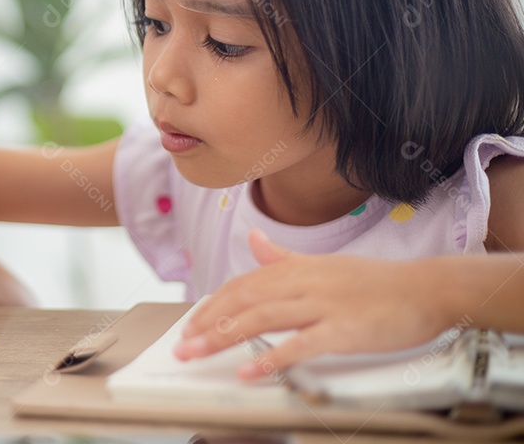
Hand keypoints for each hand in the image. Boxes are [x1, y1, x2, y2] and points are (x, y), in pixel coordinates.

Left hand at [173, 229, 453, 378]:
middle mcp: (303, 282)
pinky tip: (248, 371)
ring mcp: (322, 305)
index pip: (241, 285)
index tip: (191, 324)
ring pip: (261, 319)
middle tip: (183, 344)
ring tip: (199, 354)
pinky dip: (270, 358)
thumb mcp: (323, 263)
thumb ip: (284, 257)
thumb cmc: (376, 282)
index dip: (212, 304)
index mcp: (296, 267)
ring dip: (224, 337)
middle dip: (207, 322)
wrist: (427, 289)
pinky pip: (299, 345)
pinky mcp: (342, 330)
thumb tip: (255, 240)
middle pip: (242, 301)